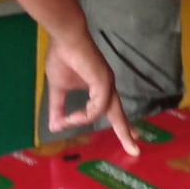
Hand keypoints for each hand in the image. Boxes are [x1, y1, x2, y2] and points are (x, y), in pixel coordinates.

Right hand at [44, 32, 140, 155]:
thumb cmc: (63, 58)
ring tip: (68, 120)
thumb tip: (53, 127)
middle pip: (119, 114)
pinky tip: (73, 115)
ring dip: (83, 119)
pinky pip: (98, 106)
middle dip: (126, 132)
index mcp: (100, 88)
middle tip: (135, 151)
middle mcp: (107, 87)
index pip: (114, 110)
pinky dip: (85, 114)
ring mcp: (107, 84)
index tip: (133, 136)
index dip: (123, 124)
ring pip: (105, 112)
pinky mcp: (103, 81)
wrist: (65, 38)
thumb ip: (58, 108)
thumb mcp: (58, 89)